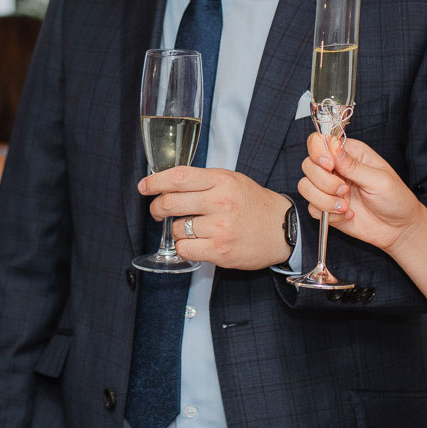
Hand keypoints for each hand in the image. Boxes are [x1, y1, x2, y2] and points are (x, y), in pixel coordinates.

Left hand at [137, 167, 293, 269]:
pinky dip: (184, 247)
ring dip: (176, 230)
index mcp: (221, 180)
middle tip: (157, 212)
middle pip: (170, 203)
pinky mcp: (221, 250)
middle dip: (157, 208)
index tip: (144, 187)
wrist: (282, 228)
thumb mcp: (232, 181)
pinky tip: (194, 243)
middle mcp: (220, 201)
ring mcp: (220, 227)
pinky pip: (185, 249)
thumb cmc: (253, 204)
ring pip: (177, 228)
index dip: (155, 181)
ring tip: (190, 229)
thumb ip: (203, 181)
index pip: (178, 177)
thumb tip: (167, 184)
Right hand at [299, 131, 425, 258]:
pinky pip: (312, 208)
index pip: (319, 141)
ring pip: (305, 187)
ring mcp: (329, 189)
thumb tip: (333, 146)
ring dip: (324, 199)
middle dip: (324, 181)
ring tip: (346, 205)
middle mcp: (336, 168)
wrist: (398, 229)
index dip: (318, 152)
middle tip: (344, 190)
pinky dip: (328, 214)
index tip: (330, 165)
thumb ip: (353, 165)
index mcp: (349, 153)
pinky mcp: (326, 207)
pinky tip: (347, 214)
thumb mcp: (379, 179)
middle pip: (308, 165)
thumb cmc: (395, 199)